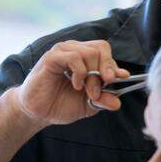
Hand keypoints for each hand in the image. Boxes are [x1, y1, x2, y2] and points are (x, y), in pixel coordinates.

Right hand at [13, 40, 131, 126]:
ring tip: (86, 91)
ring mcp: (62, 51)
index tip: (122, 77)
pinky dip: (80, 73)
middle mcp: (74, 50)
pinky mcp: (51, 57)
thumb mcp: (89, 104)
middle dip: (105, 71)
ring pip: (90, 53)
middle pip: (101, 49)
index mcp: (85, 57)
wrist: (38, 112)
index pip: (105, 52)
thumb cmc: (62, 104)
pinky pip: (74, 57)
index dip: (114, 65)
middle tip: (98, 91)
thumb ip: (104, 99)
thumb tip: (118, 102)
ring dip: (93, 76)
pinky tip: (76, 85)